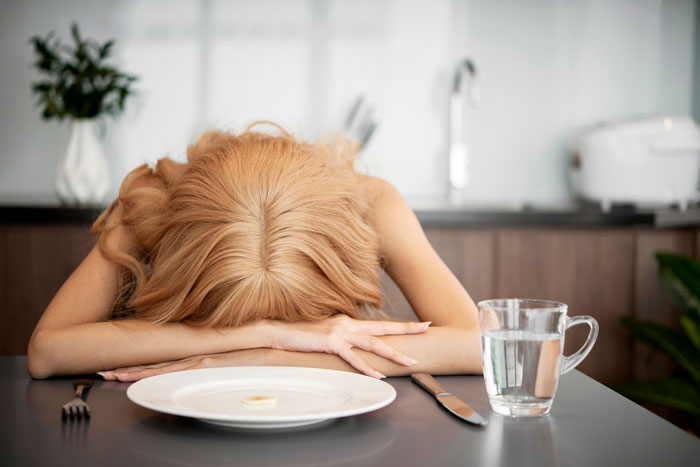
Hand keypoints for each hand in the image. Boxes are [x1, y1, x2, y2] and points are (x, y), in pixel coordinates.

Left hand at [99, 348, 264, 381]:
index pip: (167, 358)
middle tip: (104, 370)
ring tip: (110, 376)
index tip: (121, 364)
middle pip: (158, 362)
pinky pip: (177, 371)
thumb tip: (213, 367)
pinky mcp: (208, 363)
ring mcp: (202, 357)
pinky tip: (139, 379)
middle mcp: (198, 352)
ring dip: (134, 372)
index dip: (143, 361)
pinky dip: (155, 375)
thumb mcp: (240, 356)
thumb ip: (225, 360)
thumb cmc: (265, 348)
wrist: (280, 340)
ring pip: (161, 367)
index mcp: (203, 350)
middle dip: (129, 366)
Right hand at [266, 314, 429, 378]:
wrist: (280, 332)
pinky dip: (367, 367)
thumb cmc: (302, 335)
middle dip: (406, 329)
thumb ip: (343, 338)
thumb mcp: (327, 334)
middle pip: (383, 328)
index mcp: (348, 321)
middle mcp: (347, 324)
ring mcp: (340, 332)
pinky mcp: (331, 343)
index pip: (378, 324)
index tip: (419, 324)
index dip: (399, 325)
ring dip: (393, 353)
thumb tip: (356, 348)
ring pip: (373, 343)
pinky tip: (379, 374)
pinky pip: (354, 357)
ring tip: (410, 361)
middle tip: (426, 328)